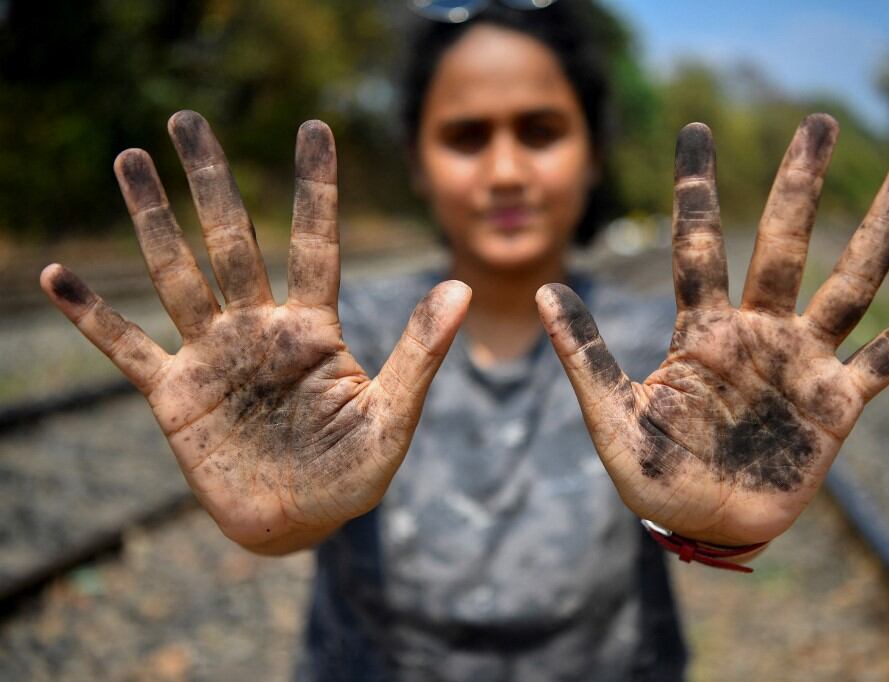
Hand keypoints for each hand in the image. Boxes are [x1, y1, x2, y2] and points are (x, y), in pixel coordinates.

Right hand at [41, 111, 470, 552]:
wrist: (300, 523)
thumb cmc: (352, 474)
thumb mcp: (392, 415)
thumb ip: (420, 351)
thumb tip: (462, 286)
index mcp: (313, 329)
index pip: (315, 243)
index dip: (315, 187)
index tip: (314, 128)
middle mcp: (258, 329)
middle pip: (231, 239)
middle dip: (210, 181)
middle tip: (186, 118)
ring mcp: (213, 356)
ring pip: (176, 274)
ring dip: (151, 219)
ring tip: (130, 160)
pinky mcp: (175, 395)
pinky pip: (125, 347)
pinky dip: (92, 315)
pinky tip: (57, 275)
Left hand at [537, 115, 888, 545]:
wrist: (704, 527)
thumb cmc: (653, 476)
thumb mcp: (612, 417)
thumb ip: (587, 355)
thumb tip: (542, 292)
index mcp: (700, 331)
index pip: (697, 243)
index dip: (695, 187)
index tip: (695, 129)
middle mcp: (755, 333)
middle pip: (782, 243)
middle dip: (798, 185)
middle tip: (820, 123)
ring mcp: (800, 363)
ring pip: (847, 284)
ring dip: (878, 232)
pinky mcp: (835, 404)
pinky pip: (886, 358)